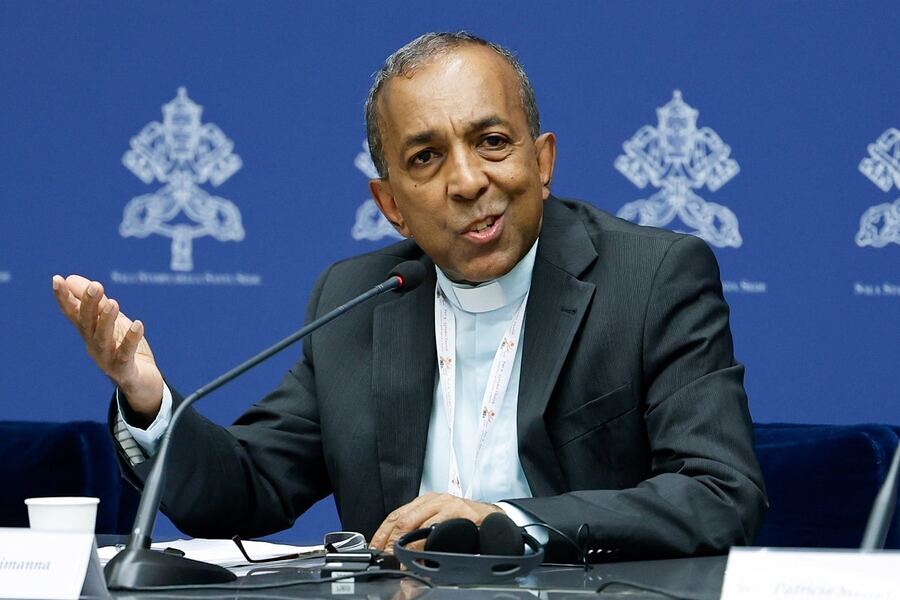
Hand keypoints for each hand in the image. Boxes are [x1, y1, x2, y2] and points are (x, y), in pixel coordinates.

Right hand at [52, 274, 163, 423]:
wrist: (142, 383)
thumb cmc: (124, 348)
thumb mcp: (112, 322)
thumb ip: (97, 302)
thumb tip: (71, 278)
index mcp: (89, 332)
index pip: (73, 313)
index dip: (64, 298)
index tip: (57, 279)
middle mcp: (94, 346)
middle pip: (87, 324)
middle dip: (89, 304)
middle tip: (95, 286)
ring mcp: (107, 360)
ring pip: (103, 339)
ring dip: (106, 321)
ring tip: (114, 303)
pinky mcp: (124, 371)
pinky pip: (125, 355)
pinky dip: (130, 340)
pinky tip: (138, 325)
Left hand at [370, 492, 502, 553]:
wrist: (494, 517)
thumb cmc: (465, 520)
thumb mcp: (439, 520)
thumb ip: (420, 531)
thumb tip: (398, 551)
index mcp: (425, 501)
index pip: (396, 515)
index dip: (382, 533)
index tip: (374, 549)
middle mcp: (434, 500)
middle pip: (403, 519)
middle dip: (390, 541)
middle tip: (384, 557)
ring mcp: (447, 505)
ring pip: (417, 522)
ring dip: (405, 545)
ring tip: (398, 560)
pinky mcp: (461, 513)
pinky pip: (438, 529)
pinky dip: (426, 545)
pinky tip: (421, 556)